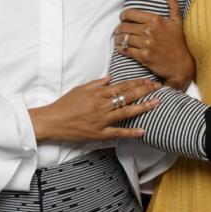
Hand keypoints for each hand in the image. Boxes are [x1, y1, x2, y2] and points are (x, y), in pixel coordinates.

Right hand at [30, 76, 160, 142]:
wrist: (52, 121)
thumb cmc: (64, 105)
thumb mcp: (80, 89)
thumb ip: (96, 84)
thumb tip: (110, 78)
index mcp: (97, 93)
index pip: (122, 86)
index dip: (136, 82)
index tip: (148, 80)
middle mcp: (102, 105)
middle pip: (127, 96)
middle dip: (145, 91)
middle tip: (158, 87)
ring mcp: (102, 120)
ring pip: (126, 112)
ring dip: (143, 107)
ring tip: (157, 103)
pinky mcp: (99, 133)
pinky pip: (118, 132)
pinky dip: (131, 132)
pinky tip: (143, 130)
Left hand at [114, 0, 194, 88]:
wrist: (182, 64)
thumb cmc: (180, 42)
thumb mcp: (178, 21)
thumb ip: (173, 5)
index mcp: (155, 20)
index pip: (130, 13)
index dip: (123, 16)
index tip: (123, 19)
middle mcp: (149, 30)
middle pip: (124, 26)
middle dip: (119, 28)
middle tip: (119, 30)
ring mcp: (146, 44)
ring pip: (123, 38)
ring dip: (118, 38)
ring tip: (118, 39)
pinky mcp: (143, 56)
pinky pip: (125, 50)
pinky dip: (120, 48)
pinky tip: (121, 47)